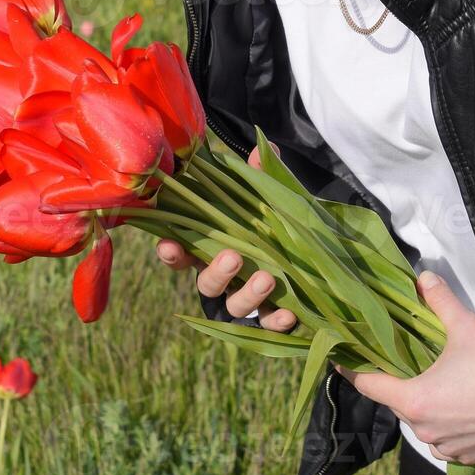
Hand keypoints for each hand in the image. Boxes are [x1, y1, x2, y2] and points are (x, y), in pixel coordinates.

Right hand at [153, 141, 297, 333]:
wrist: (304, 252)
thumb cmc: (268, 221)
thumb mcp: (263, 196)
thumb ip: (258, 176)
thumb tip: (263, 149)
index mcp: (212, 248)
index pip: (182, 254)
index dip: (172, 253)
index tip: (170, 244)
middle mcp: (223, 277)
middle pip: (207, 284)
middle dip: (217, 272)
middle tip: (233, 257)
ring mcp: (245, 299)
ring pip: (235, 307)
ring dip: (248, 295)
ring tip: (267, 279)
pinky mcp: (270, 316)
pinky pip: (268, 325)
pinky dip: (276, 321)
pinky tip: (289, 315)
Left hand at [334, 270, 474, 464]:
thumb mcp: (464, 326)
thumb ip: (439, 300)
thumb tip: (423, 277)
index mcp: (414, 400)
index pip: (369, 386)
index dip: (353, 370)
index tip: (342, 359)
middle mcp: (424, 429)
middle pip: (397, 403)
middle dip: (397, 384)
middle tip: (401, 363)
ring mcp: (445, 446)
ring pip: (420, 423)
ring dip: (423, 406)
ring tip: (434, 384)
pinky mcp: (466, 456)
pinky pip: (443, 440)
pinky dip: (444, 425)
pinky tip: (456, 408)